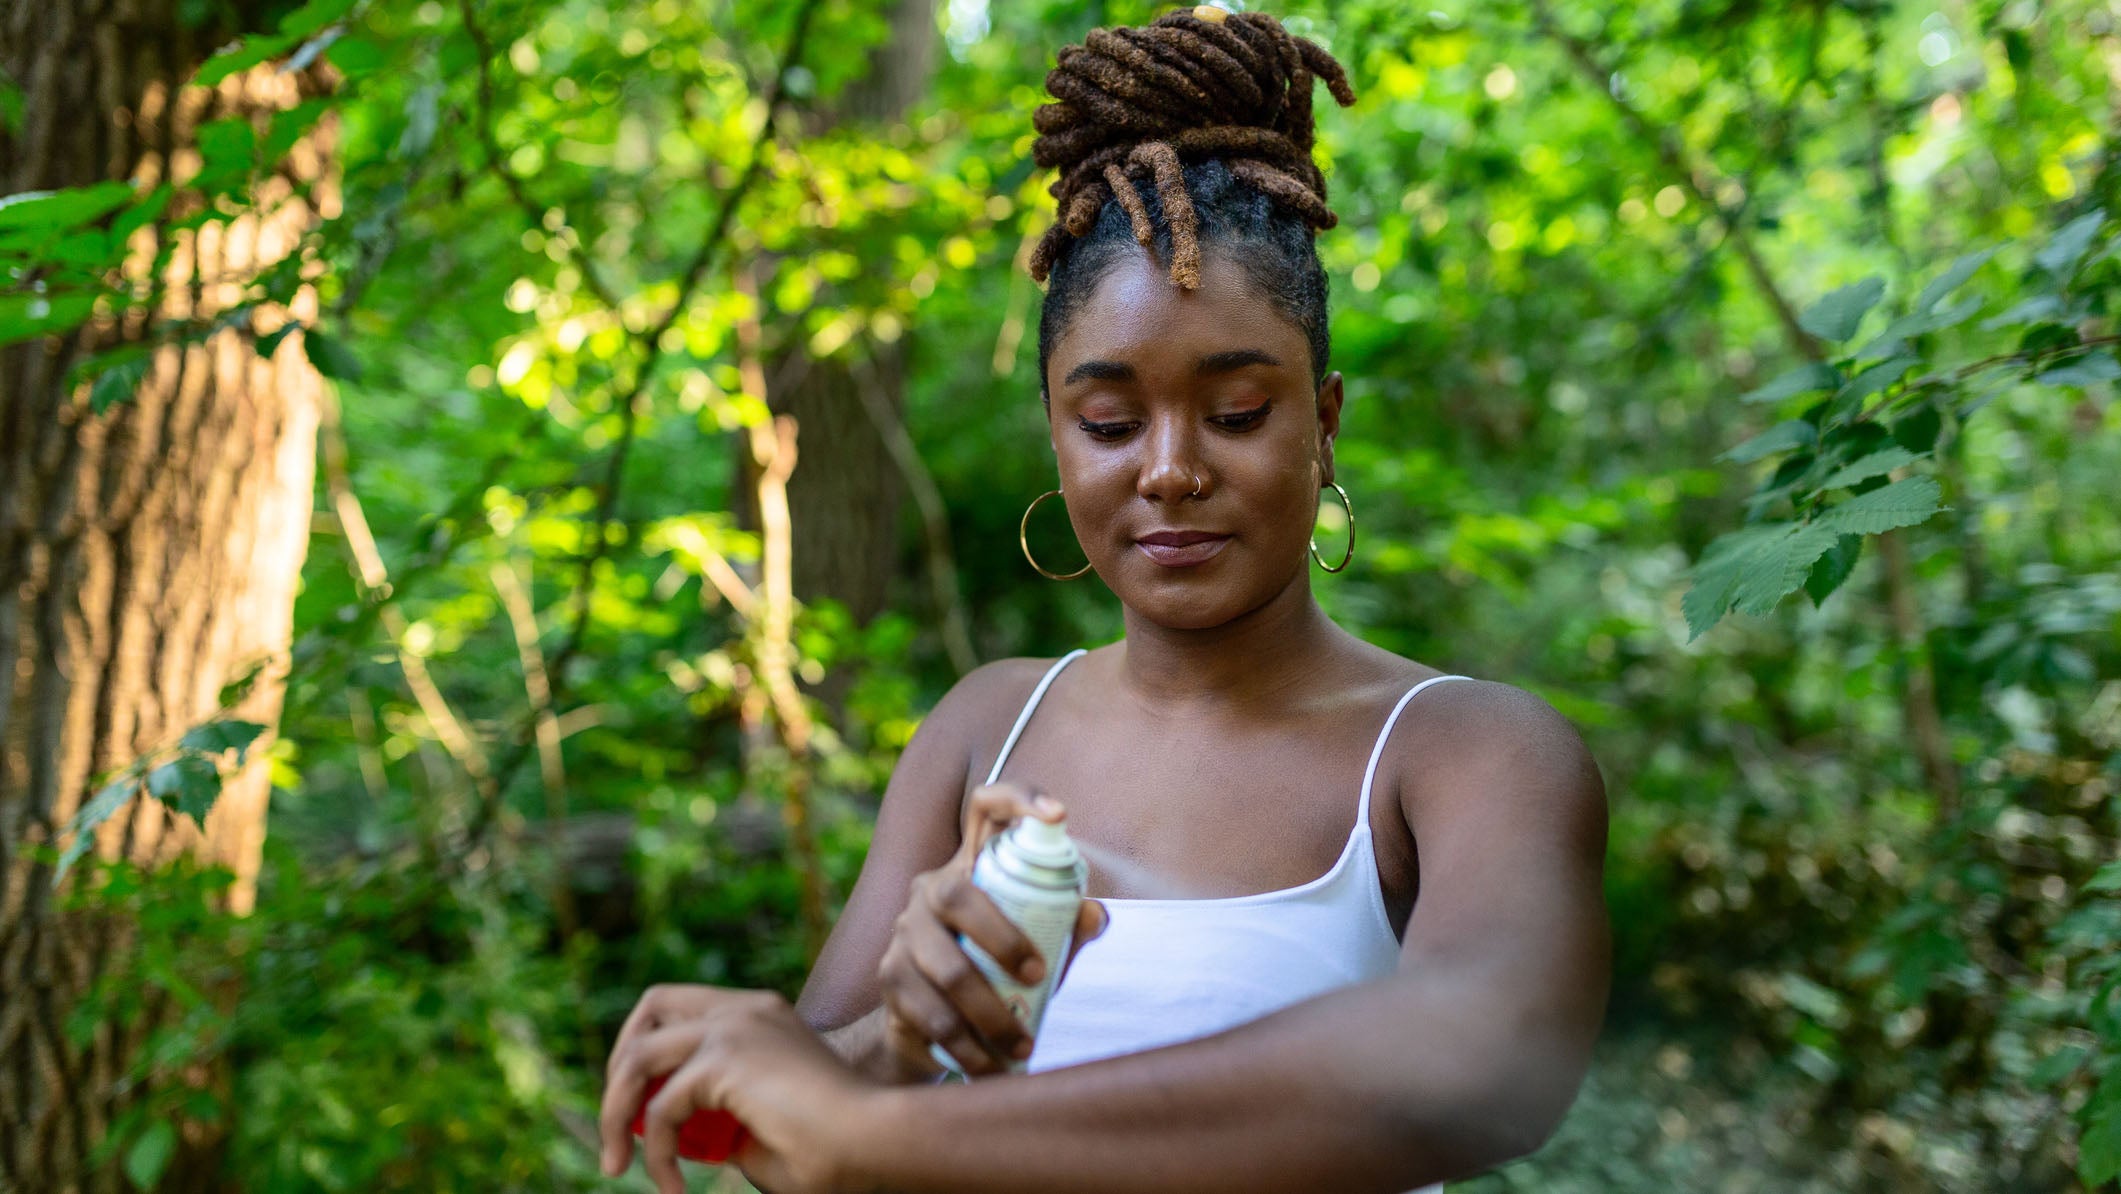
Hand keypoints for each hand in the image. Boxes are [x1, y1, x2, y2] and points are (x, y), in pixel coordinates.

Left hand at [599, 985, 870, 1193]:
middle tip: (618, 1130)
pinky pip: (661, 1109)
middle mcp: (747, 1009)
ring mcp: (736, 1026)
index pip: (684, 1010)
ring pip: (639, 1056)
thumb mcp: (762, 1129)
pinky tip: (672, 1187)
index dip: (651, 1053)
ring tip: (617, 1166)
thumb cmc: (834, 1151)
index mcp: (762, 1016)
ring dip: (615, 1111)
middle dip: (621, 1067)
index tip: (644, 1111)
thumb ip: (721, 1120)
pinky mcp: (727, 1058)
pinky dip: (656, 1153)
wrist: (876, 1142)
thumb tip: (676, 1135)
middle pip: (652, 1008)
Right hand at [876, 783, 1107, 1078]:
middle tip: (1038, 975)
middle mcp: (931, 890)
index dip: (1019, 797)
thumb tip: (1094, 916)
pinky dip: (967, 1046)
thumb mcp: (1036, 947)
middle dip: (1002, 938)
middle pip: (958, 895)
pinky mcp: (890, 980)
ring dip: (991, 1013)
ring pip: (946, 967)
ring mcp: (904, 934)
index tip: (1059, 815)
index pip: (986, 807)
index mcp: (972, 867)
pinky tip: (992, 1067)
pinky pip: (929, 1013)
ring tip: (1024, 1045)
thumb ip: (1064, 929)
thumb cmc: (997, 973)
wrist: (927, 1029)